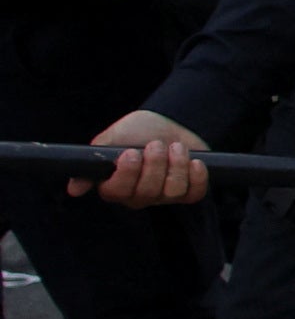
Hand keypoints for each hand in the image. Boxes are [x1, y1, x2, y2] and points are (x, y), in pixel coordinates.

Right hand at [84, 109, 201, 208]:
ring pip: (171, 192)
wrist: (167, 122)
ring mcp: (162, 197)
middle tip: (156, 144)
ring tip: (175, 146)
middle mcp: (137, 196)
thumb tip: (74, 190)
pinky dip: (197, 176)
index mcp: (114, 186)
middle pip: (147, 191)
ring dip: (176, 164)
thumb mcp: (109, 141)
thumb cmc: (134, 132)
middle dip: (155, 164)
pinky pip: (195, 194)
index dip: (127, 173)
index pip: (117, 191)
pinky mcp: (187, 192)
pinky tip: (195, 161)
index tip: (132, 152)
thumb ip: (93, 161)